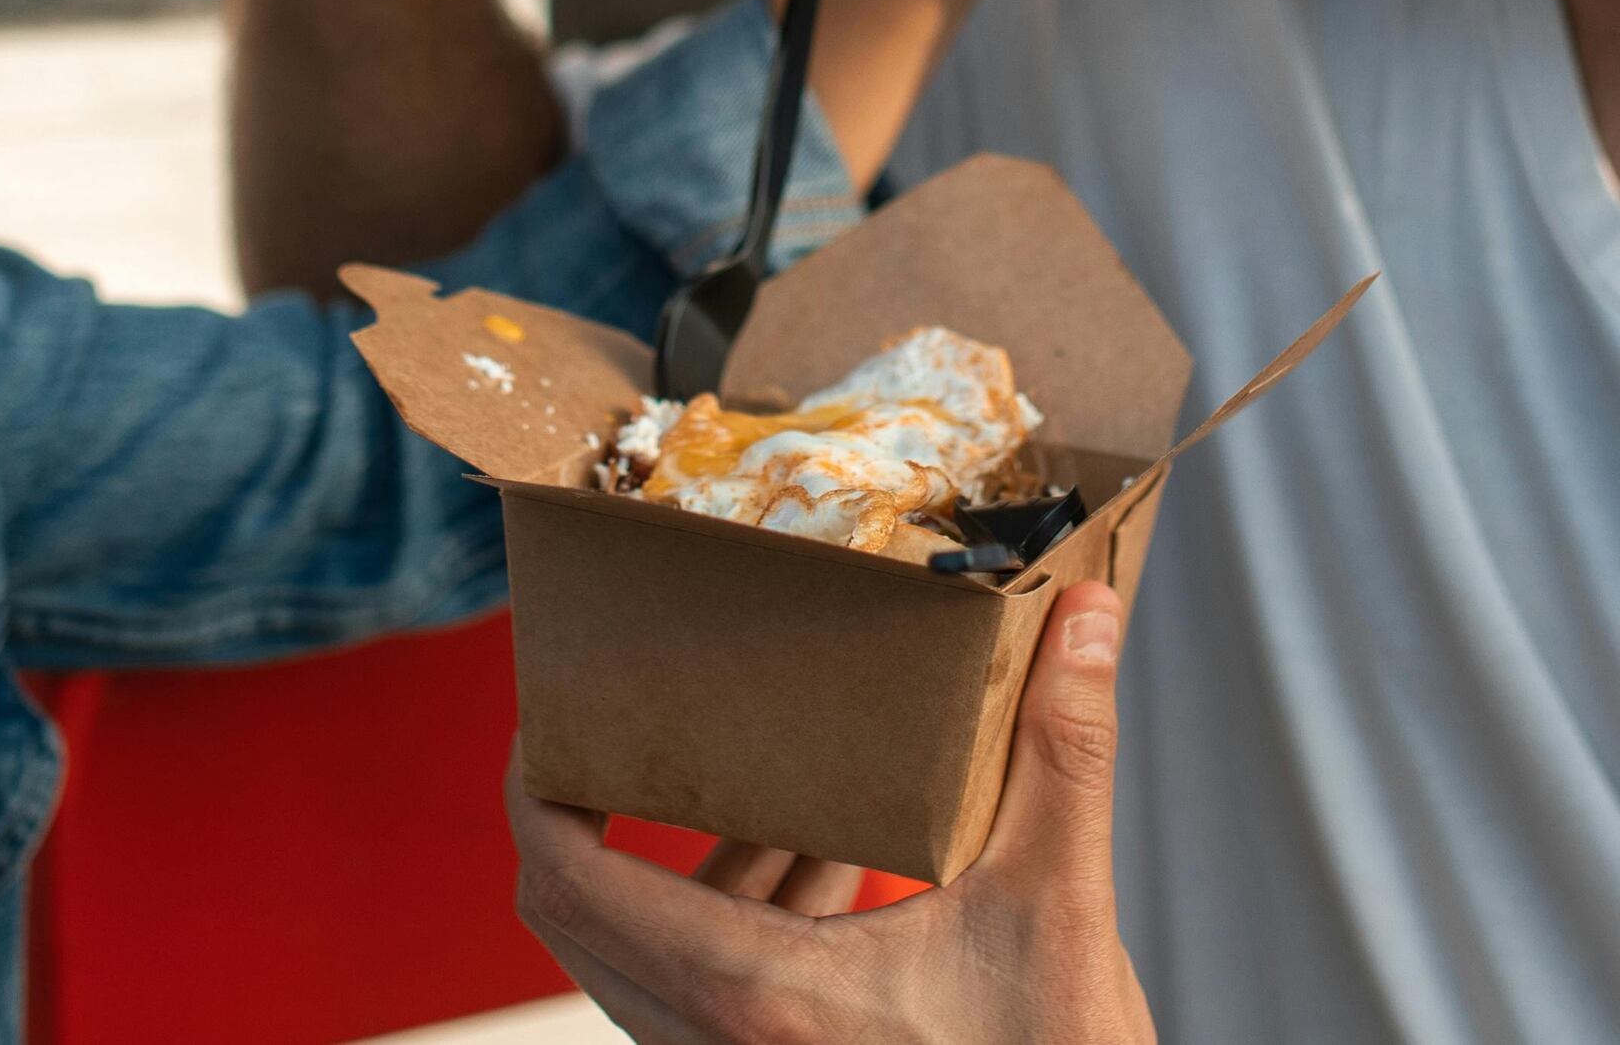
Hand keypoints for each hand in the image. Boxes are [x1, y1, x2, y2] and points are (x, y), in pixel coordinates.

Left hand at [510, 582, 1154, 1044]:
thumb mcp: (1057, 904)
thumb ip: (1065, 752)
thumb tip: (1087, 616)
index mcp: (755, 994)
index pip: (568, 884)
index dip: (532, 791)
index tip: (549, 713)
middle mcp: (717, 1043)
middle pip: (576, 914)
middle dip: (590, 813)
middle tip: (626, 722)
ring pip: (646, 949)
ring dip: (694, 856)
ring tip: (777, 767)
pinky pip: (705, 981)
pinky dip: (741, 908)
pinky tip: (839, 848)